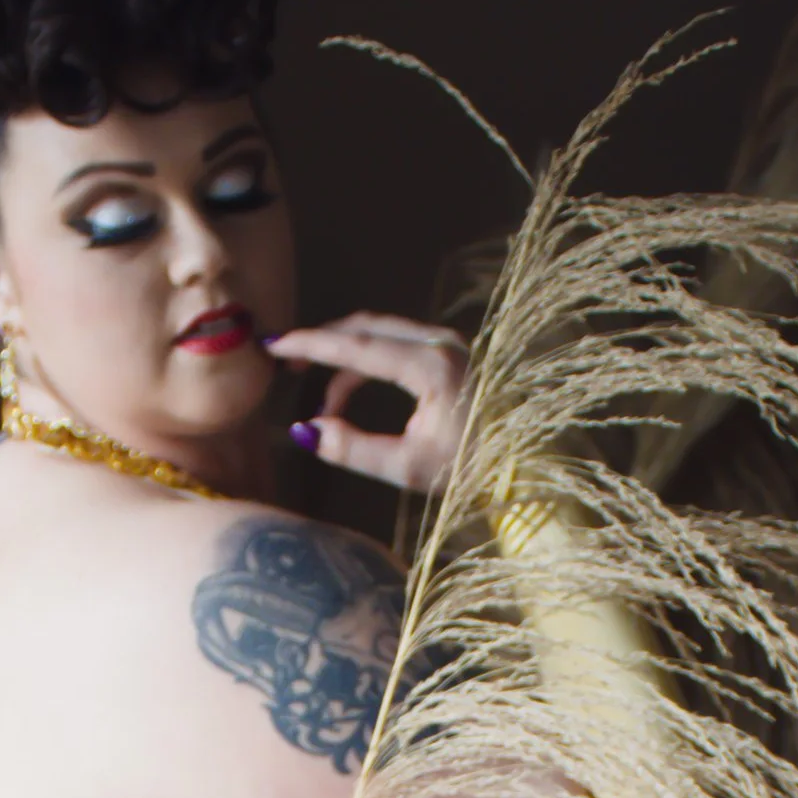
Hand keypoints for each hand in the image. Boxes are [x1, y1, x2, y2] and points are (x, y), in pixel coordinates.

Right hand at [268, 313, 471, 496]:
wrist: (522, 468)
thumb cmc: (471, 471)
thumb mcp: (409, 468)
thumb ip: (353, 449)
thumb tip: (305, 432)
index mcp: (431, 368)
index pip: (358, 346)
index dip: (312, 344)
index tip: (276, 345)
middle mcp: (440, 343)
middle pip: (366, 327)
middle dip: (324, 343)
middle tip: (286, 361)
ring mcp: (448, 343)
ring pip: (380, 332)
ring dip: (345, 356)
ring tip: (320, 396)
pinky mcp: (450, 351)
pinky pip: (396, 342)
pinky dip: (367, 361)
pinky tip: (348, 393)